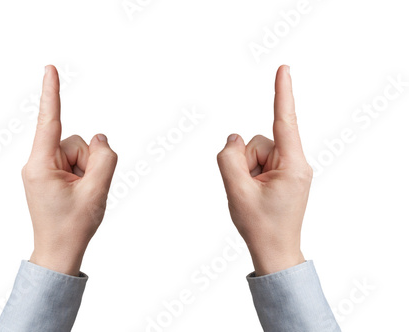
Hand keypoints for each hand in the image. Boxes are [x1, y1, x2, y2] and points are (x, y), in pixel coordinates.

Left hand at [22, 65, 117, 275]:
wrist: (60, 252)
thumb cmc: (73, 227)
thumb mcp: (97, 191)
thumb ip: (104, 157)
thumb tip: (100, 138)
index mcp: (41, 165)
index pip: (49, 120)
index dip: (52, 92)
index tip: (49, 68)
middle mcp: (38, 163)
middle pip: (75, 142)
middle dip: (89, 161)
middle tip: (87, 190)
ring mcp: (44, 169)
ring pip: (78, 152)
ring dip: (88, 170)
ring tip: (82, 195)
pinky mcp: (51, 175)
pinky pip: (75, 162)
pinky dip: (84, 174)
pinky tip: (79, 194)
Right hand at [217, 65, 311, 275]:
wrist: (274, 252)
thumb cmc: (260, 226)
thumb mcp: (236, 191)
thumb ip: (229, 157)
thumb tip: (233, 138)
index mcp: (293, 165)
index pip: (284, 121)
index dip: (282, 93)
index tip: (284, 68)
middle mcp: (296, 163)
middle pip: (258, 142)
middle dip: (244, 161)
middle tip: (247, 191)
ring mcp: (290, 169)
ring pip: (255, 152)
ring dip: (246, 170)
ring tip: (251, 194)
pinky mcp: (283, 174)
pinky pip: (258, 161)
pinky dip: (250, 174)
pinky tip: (254, 193)